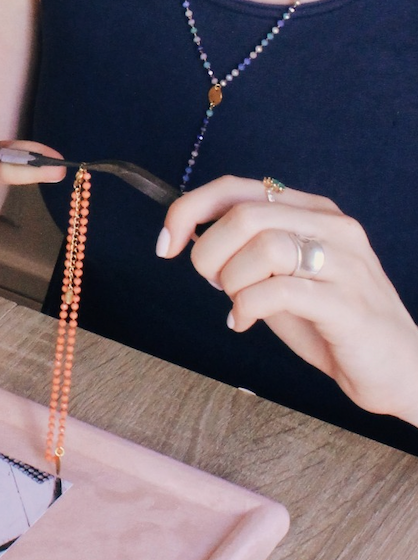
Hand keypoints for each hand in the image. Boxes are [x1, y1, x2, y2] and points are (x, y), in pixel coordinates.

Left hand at [162, 176, 417, 423]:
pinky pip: (279, 290)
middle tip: (211, 282)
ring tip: (236, 302)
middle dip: (208, 251)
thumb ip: (243, 252)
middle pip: (244, 215)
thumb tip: (188, 236)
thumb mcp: (277, 278)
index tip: (166, 242)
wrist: (401, 371)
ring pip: (262, 245)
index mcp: (311, 211)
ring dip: (230, 278)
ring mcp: (345, 263)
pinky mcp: (349, 304)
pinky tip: (243, 322)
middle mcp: (332, 227)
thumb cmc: (330, 323)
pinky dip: (246, 306)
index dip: (189, 209)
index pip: (235, 188)